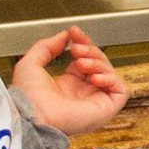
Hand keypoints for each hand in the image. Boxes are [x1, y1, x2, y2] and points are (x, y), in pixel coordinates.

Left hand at [11, 26, 126, 135]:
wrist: (32, 115)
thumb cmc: (27, 98)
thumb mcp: (30, 64)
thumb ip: (46, 47)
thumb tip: (63, 36)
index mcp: (68, 85)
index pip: (85, 60)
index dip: (83, 44)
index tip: (74, 32)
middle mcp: (83, 93)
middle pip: (100, 64)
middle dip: (91, 51)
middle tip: (77, 49)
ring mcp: (96, 101)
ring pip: (110, 73)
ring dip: (98, 63)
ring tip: (81, 63)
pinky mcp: (106, 109)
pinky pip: (121, 90)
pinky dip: (111, 78)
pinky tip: (94, 77)